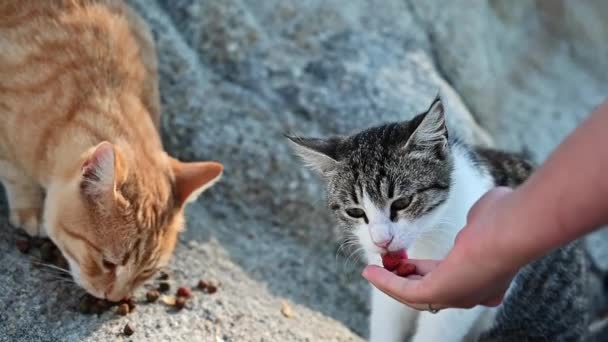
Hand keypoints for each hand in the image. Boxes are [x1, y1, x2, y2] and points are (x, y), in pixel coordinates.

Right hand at [362, 187, 523, 309]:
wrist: (512, 227)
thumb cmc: (505, 217)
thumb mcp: (484, 217)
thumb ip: (475, 222)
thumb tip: (473, 218)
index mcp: (488, 280)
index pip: (451, 279)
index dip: (428, 271)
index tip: (410, 261)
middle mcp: (473, 294)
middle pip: (430, 290)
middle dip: (405, 277)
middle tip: (387, 265)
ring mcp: (458, 297)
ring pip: (416, 295)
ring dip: (390, 282)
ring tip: (371, 270)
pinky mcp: (441, 293)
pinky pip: (407, 291)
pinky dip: (386, 282)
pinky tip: (371, 270)